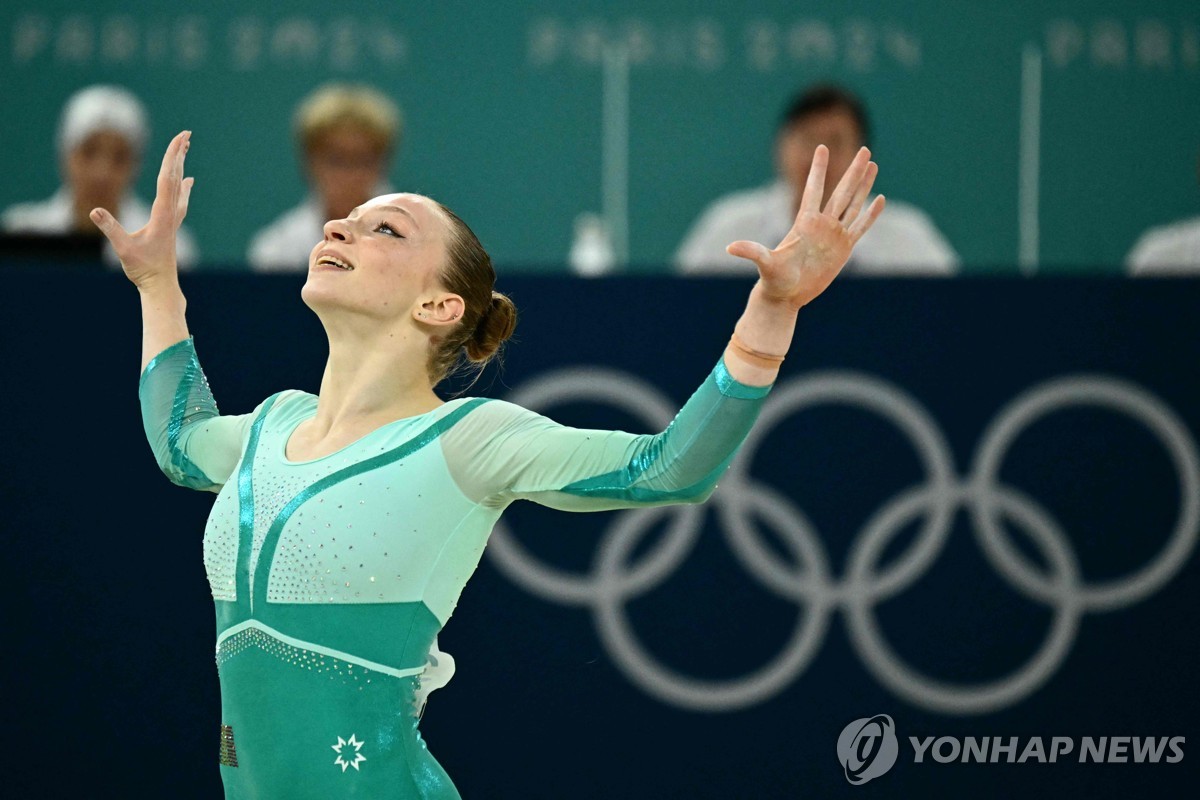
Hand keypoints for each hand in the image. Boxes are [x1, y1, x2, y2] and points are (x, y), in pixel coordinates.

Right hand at [90, 130, 193, 289]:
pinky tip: (188, 182)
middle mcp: (170, 214)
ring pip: (179, 186)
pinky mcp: (170, 226)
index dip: (171, 158)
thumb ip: (110, 228)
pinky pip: (179, 199)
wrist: (161, 286)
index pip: (167, 179)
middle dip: (179, 154)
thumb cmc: (143, 269)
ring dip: (180, 166)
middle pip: (175, 177)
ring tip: (186, 149)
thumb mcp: (123, 248)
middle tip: (187, 134)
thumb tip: (95, 211)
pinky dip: (183, 186)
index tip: (180, 140)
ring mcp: (172, 219)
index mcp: (161, 215)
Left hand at [726, 145, 884, 309]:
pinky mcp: (843, 248)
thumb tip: (730, 248)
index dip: (819, 169)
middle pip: (841, 191)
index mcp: (804, 222)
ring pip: (853, 204)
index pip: (814, 189)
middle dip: (852, 170)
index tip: (822, 147)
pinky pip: (860, 227)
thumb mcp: (765, 264)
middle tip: (865, 148)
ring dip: (863, 185)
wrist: (785, 296)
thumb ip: (752, 252)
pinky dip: (870, 214)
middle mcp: (821, 224)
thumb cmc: (774, 280)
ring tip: (872, 165)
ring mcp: (834, 234)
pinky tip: (880, 199)